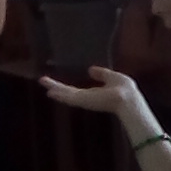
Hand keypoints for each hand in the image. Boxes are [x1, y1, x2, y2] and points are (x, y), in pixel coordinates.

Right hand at [43, 64, 157, 138]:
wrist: (128, 99)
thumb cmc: (125, 90)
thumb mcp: (112, 77)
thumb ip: (102, 74)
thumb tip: (91, 70)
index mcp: (93, 94)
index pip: (75, 90)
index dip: (65, 87)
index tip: (54, 84)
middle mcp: (87, 98)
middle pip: (67, 92)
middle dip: (55, 86)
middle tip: (42, 81)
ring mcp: (85, 100)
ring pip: (66, 93)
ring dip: (54, 87)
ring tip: (42, 81)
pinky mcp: (85, 100)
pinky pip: (69, 97)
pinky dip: (60, 94)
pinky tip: (50, 90)